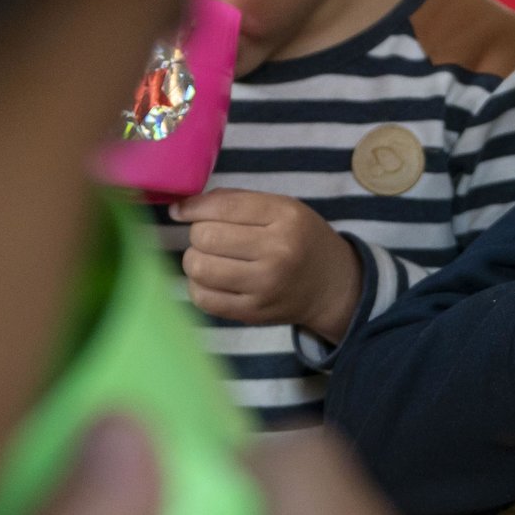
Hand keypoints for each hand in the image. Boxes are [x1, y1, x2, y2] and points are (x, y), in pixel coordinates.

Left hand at [170, 189, 363, 342]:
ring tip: (210, 258)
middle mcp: (278, 252)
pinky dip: (198, 286)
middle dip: (198, 234)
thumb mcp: (282, 208)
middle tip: (210, 237)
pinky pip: (203, 298)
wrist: (332, 287)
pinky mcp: (253, 312)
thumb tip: (183, 208)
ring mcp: (265, 286)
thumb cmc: (300, 240)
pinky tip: (212, 280)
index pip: (223, 207)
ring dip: (195, 260)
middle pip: (205, 237)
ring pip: (198, 267)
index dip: (193, 207)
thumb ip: (236, 201)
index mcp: (286, 218)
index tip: (182, 211)